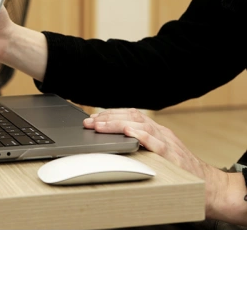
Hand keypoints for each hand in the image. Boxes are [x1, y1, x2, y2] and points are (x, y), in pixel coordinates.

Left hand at [83, 108, 230, 220]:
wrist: (210, 187)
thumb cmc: (180, 171)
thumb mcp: (158, 152)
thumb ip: (140, 145)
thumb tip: (112, 143)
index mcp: (156, 131)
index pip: (130, 115)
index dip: (110, 114)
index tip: (93, 118)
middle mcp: (161, 133)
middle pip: (132, 117)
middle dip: (108, 118)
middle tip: (89, 123)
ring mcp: (168, 143)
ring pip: (141, 126)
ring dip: (117, 124)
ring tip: (100, 126)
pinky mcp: (174, 157)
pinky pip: (157, 143)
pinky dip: (141, 136)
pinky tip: (128, 134)